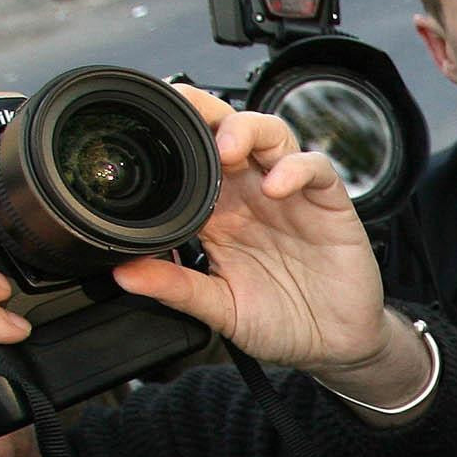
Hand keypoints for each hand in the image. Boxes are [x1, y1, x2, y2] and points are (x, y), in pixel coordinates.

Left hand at [109, 86, 404, 386]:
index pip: (192, 157)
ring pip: (271, 134)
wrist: (332, 346)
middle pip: (228, 128)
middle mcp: (252, 194)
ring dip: (246, 130)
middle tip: (182, 114)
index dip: (171, 133)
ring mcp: (291, 194)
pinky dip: (295, 168)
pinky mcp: (328, 203)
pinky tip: (276, 187)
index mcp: (220, 212)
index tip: (145, 125)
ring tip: (227, 150)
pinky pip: (315, 167)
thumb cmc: (280, 322)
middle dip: (205, 111)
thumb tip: (124, 274)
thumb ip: (177, 288)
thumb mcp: (221, 309)